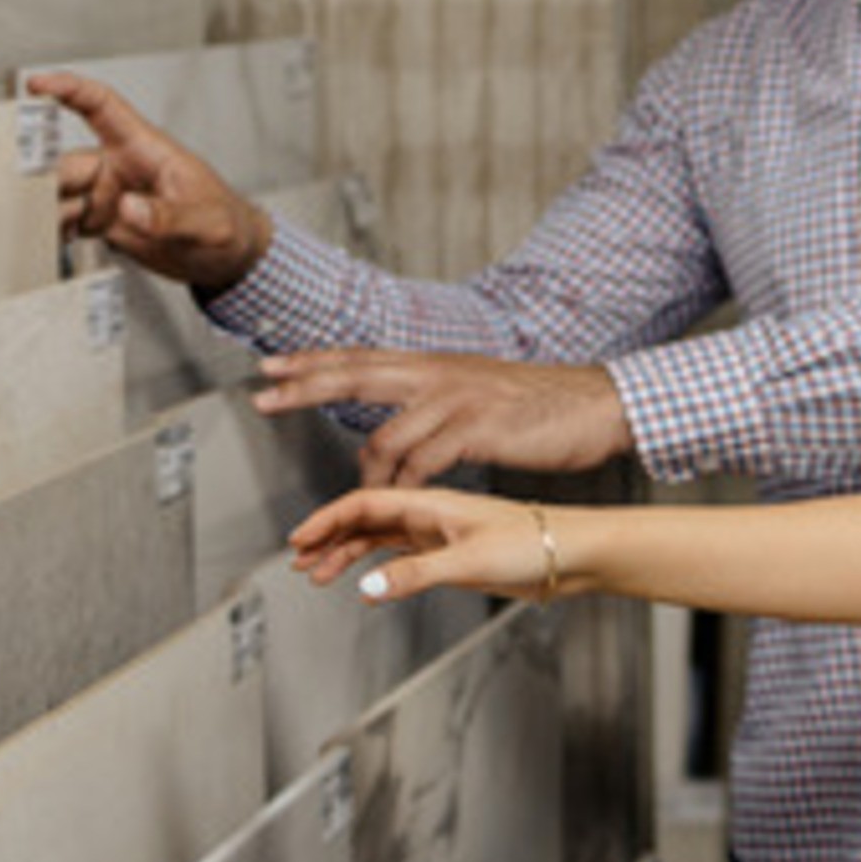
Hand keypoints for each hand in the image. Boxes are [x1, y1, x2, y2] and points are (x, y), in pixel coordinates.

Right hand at [24, 71, 274, 292]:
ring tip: (35, 228)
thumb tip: (129, 209)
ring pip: (61, 194)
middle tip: (24, 194)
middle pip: (68, 162)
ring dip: (44, 209)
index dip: (69, 90)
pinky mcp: (106, 224)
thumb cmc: (228, 226)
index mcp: (145, 150)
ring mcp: (110, 197)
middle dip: (43, 175)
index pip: (102, 107)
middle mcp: (121, 169)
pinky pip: (68, 222)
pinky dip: (53, 232)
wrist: (230, 259)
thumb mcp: (208, 223)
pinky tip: (47, 243)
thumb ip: (170, 216)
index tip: (37, 84)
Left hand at [257, 349, 633, 485]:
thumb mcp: (477, 391)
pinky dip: (405, 487)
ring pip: (386, 436)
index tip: (270, 366)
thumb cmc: (541, 405)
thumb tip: (403, 420)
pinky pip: (423, 463)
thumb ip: (435, 401)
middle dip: (304, 385)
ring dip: (365, 476)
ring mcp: (457, 399)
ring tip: (357, 504)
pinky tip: (402, 502)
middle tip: (263, 397)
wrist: (596, 404)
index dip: (312, 361)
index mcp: (434, 364)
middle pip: (355, 374)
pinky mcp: (478, 429)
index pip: (360, 357)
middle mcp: (438, 374)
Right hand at [288, 486, 560, 600]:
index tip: (300, 539)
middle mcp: (432, 514)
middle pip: (364, 520)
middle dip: (328, 538)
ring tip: (318, 574)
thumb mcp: (469, 560)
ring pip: (380, 540)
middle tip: (298, 561)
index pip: (363, 504)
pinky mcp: (455, 555)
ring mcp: (442, 535)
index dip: (327, 520)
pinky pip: (402, 558)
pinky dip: (379, 569)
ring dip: (348, 555)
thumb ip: (416, 574)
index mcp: (431, 503)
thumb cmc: (536, 542)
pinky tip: (367, 585)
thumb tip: (369, 587)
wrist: (574, 553)